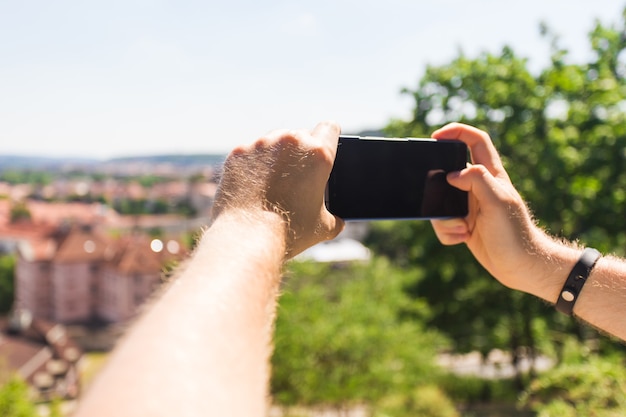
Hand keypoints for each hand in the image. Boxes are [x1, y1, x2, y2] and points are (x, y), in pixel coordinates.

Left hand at [211, 121, 344, 257]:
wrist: (247, 236)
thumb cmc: (289, 231)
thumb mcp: (323, 228)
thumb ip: (334, 218)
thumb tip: (337, 222)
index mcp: (318, 154)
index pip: (329, 128)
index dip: (329, 137)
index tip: (325, 145)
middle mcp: (290, 142)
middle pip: (300, 136)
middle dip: (300, 153)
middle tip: (296, 178)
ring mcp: (261, 144)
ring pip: (273, 142)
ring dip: (275, 156)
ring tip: (272, 185)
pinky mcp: (238, 153)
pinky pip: (250, 153)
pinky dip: (252, 166)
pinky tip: (252, 188)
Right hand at [430, 123, 553, 293]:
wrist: (520, 267)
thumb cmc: (515, 233)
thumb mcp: (497, 201)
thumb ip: (476, 180)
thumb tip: (451, 175)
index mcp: (491, 175)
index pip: (475, 141)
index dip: (456, 132)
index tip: (436, 137)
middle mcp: (479, 187)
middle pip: (448, 173)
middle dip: (438, 187)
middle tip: (439, 199)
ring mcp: (470, 206)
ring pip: (441, 202)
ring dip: (444, 218)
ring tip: (462, 229)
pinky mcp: (464, 225)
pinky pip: (443, 223)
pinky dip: (447, 232)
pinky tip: (463, 239)